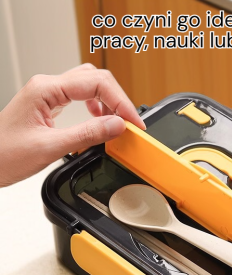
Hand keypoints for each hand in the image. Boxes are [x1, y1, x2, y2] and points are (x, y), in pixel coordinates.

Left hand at [0, 64, 144, 186]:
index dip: (120, 102)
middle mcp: (47, 86)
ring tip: (118, 120)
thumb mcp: (51, 147)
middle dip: (118, 98)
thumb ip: (87, 134)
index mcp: (45, 89)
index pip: (95, 84)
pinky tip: (100, 118)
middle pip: (95, 78)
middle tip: (130, 122)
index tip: (134, 122)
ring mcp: (48, 94)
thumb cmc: (5, 154)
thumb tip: (117, 125)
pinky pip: (80, 96)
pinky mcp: (50, 104)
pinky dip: (97, 105)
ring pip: (89, 84)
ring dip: (108, 100)